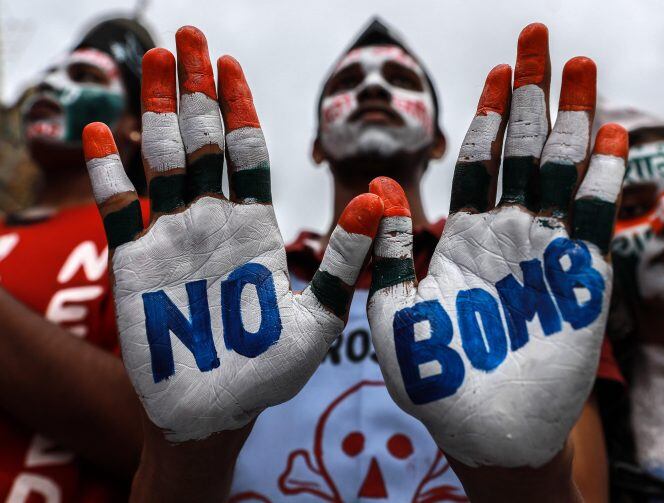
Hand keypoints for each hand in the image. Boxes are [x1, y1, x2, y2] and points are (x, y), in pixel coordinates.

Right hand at [82, 26, 383, 442]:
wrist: (220, 411)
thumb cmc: (274, 370)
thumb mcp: (321, 312)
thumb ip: (346, 255)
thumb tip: (382, 196)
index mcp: (256, 228)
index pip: (247, 154)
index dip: (238, 110)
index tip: (231, 67)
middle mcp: (215, 223)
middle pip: (201, 143)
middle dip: (194, 91)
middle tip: (186, 38)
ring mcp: (174, 239)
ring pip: (162, 161)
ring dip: (155, 112)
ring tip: (152, 62)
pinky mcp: (136, 264)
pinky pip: (119, 210)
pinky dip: (109, 173)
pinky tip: (100, 133)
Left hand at [367, 23, 626, 469]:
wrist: (479, 431)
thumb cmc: (429, 375)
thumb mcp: (393, 305)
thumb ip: (390, 245)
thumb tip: (376, 183)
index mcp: (463, 237)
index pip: (478, 161)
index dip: (488, 115)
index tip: (497, 70)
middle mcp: (506, 235)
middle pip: (522, 149)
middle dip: (533, 93)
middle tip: (541, 37)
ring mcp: (545, 254)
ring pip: (560, 171)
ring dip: (572, 118)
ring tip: (579, 65)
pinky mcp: (579, 281)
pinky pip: (590, 221)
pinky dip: (600, 180)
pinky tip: (607, 136)